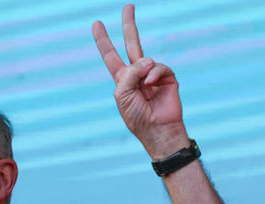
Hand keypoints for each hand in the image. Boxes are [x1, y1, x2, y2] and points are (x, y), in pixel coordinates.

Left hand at [92, 4, 188, 157]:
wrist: (157, 129)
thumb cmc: (136, 117)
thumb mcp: (122, 95)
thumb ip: (129, 74)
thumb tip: (147, 59)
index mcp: (122, 79)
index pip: (110, 55)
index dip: (103, 41)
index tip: (96, 23)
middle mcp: (137, 73)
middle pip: (131, 43)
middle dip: (129, 25)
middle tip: (128, 6)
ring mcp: (152, 74)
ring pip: (146, 58)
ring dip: (142, 71)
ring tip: (144, 87)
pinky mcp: (168, 77)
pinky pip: (158, 66)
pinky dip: (154, 74)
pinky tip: (152, 85)